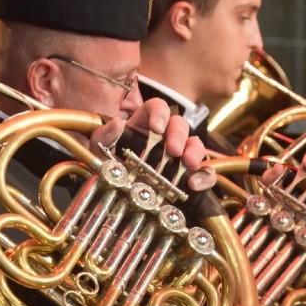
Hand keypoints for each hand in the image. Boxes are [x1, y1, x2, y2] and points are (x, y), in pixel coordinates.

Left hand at [91, 97, 209, 188]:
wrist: (114, 197)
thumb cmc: (108, 168)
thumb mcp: (100, 151)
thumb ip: (105, 135)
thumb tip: (118, 122)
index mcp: (143, 125)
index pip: (157, 108)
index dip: (159, 113)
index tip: (156, 127)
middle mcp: (163, 138)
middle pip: (179, 124)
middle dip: (178, 135)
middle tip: (174, 150)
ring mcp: (177, 157)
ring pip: (195, 144)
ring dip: (195, 151)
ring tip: (189, 163)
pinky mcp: (187, 177)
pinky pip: (205, 172)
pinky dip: (204, 176)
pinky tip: (194, 184)